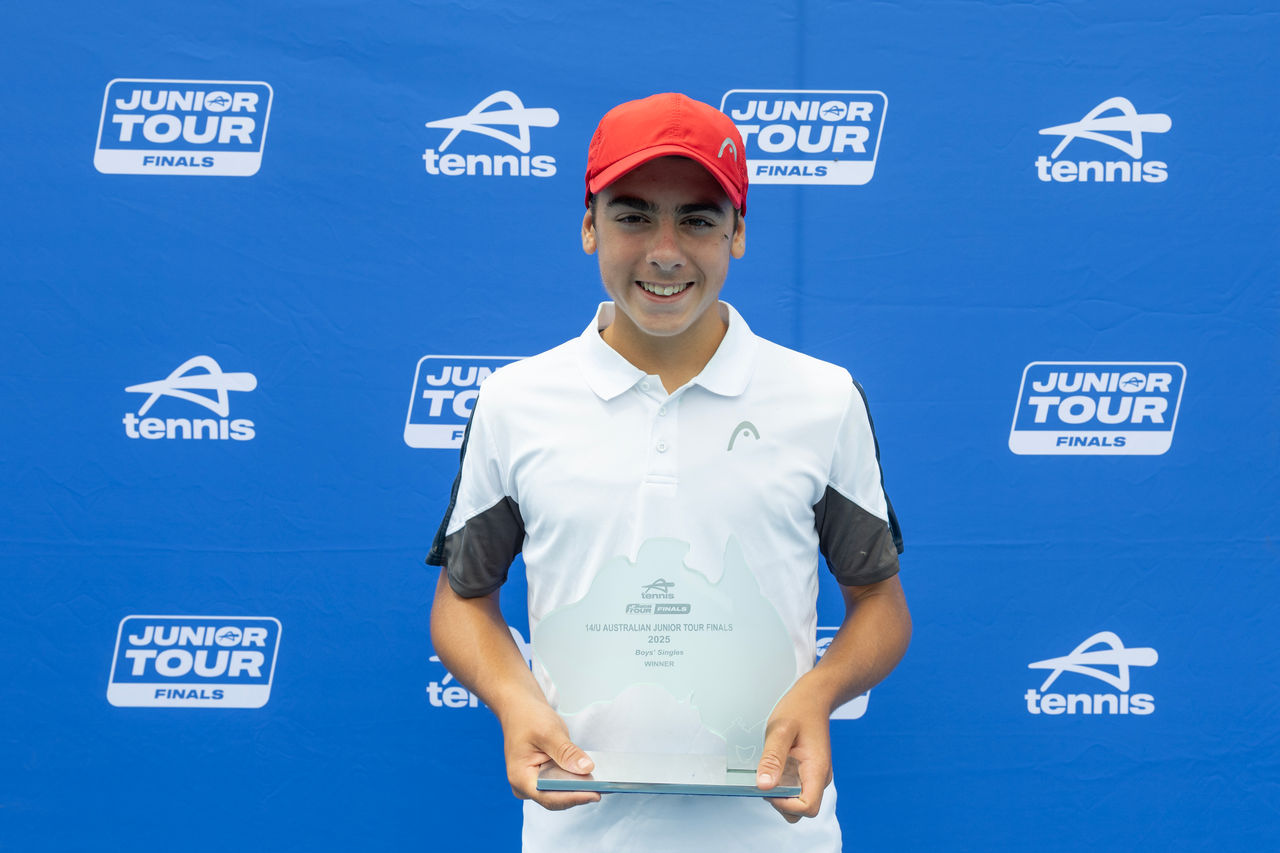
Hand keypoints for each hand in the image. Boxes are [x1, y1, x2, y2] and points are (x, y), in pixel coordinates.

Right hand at [499, 697, 600, 810]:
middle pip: (555, 798)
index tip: (595, 793)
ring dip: (578, 788)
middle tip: (604, 787)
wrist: (519, 708)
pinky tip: (592, 775)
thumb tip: (586, 769)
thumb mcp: (548, 732)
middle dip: (578, 793)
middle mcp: (524, 786)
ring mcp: (533, 783)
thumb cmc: (527, 718)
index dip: (573, 797)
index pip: (549, 796)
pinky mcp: (543, 777)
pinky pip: (561, 783)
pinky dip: (575, 780)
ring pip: (559, 793)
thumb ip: (566, 752)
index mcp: (520, 777)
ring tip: (602, 783)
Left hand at [755, 685, 832, 823]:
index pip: (808, 808)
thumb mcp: (780, 730)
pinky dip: (781, 784)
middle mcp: (819, 778)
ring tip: (769, 767)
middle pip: (802, 810)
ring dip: (780, 793)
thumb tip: (763, 787)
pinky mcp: (807, 772)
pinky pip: (795, 789)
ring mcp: (814, 776)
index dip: (785, 804)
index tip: (769, 787)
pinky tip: (773, 765)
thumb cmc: (799, 709)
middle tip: (765, 776)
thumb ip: (772, 758)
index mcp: (817, 770)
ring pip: (797, 801)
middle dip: (780, 802)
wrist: (814, 697)